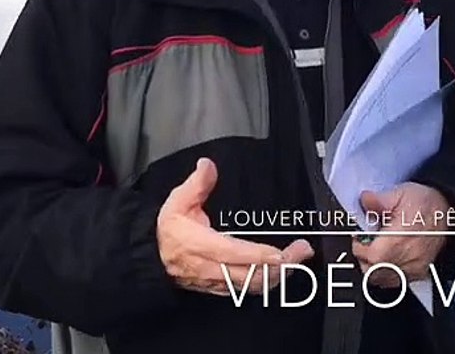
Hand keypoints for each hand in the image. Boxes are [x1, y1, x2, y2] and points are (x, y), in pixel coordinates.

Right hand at [157, 158, 314, 296]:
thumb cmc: (167, 229)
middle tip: (303, 251)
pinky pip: (247, 290)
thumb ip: (197, 183)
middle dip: (282, 266)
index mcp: (203, 245)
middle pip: (252, 274)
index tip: (282, 252)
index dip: (260, 256)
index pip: (236, 254)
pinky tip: (280, 273)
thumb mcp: (178, 201)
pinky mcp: (220, 288)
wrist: (151, 258)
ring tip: (297, 260)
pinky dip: (267, 283)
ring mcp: (217, 282)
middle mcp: (212, 268)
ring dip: (278, 276)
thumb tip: (208, 165)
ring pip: (252, 286)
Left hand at [352, 182, 449, 286]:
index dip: (359, 246)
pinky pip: (395, 281)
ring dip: (373, 267)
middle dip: (363, 257)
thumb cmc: (426, 204)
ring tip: (376, 249)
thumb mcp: (401, 193)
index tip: (359, 236)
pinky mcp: (419, 273)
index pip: (370, 256)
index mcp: (400, 238)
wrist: (449, 212)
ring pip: (382, 279)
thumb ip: (379, 200)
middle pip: (373, 271)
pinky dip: (386, 273)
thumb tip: (364, 201)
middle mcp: (408, 257)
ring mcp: (414, 268)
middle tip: (365, 243)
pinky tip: (387, 258)